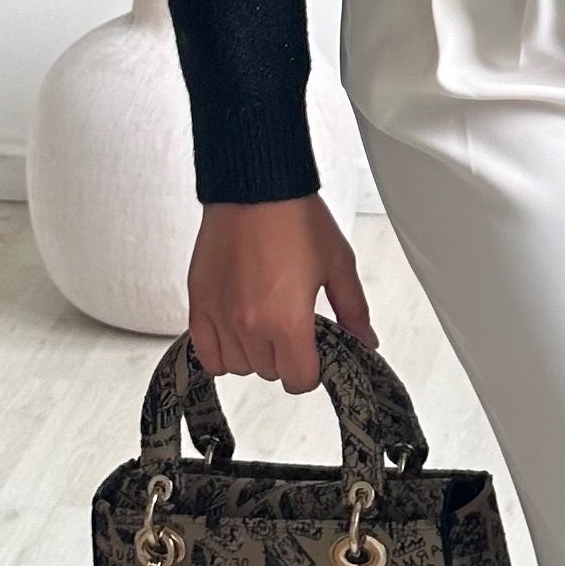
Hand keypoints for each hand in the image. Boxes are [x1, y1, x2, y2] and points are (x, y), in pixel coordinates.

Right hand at [187, 194, 378, 390]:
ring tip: (265, 325)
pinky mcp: (198, 302)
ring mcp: (220, 315)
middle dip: (285, 358)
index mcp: (287, 321)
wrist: (254, 186)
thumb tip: (366, 342)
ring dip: (254, 355)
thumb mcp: (338, 265)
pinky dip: (221, 352)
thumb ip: (354, 311)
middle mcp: (249, 325)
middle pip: (269, 373)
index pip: (298, 380)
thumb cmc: (295, 218)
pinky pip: (206, 352)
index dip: (311, 372)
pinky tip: (236, 335)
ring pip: (238, 366)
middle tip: (292, 329)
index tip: (314, 355)